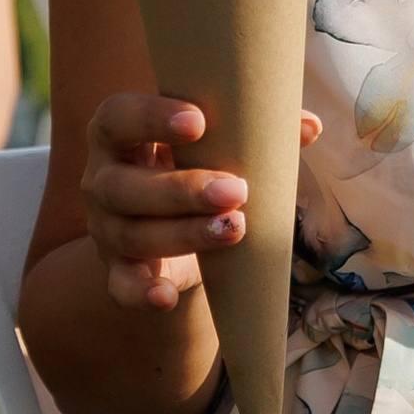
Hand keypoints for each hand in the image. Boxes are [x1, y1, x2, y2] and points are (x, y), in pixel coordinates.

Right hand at [79, 91, 319, 313]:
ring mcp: (107, 228)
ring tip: (235, 229)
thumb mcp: (216, 144)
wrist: (171, 223)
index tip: (199, 122)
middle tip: (236, 190)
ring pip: (133, 234)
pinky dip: (140, 293)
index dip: (151, 117)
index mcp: (118, 133)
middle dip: (181, 189)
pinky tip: (166, 295)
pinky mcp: (119, 269)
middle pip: (124, 185)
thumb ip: (256, 131)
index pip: (118, 117)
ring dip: (185, 234)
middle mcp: (102, 179)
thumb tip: (311, 125)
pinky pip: (120, 285)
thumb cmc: (195, 164)